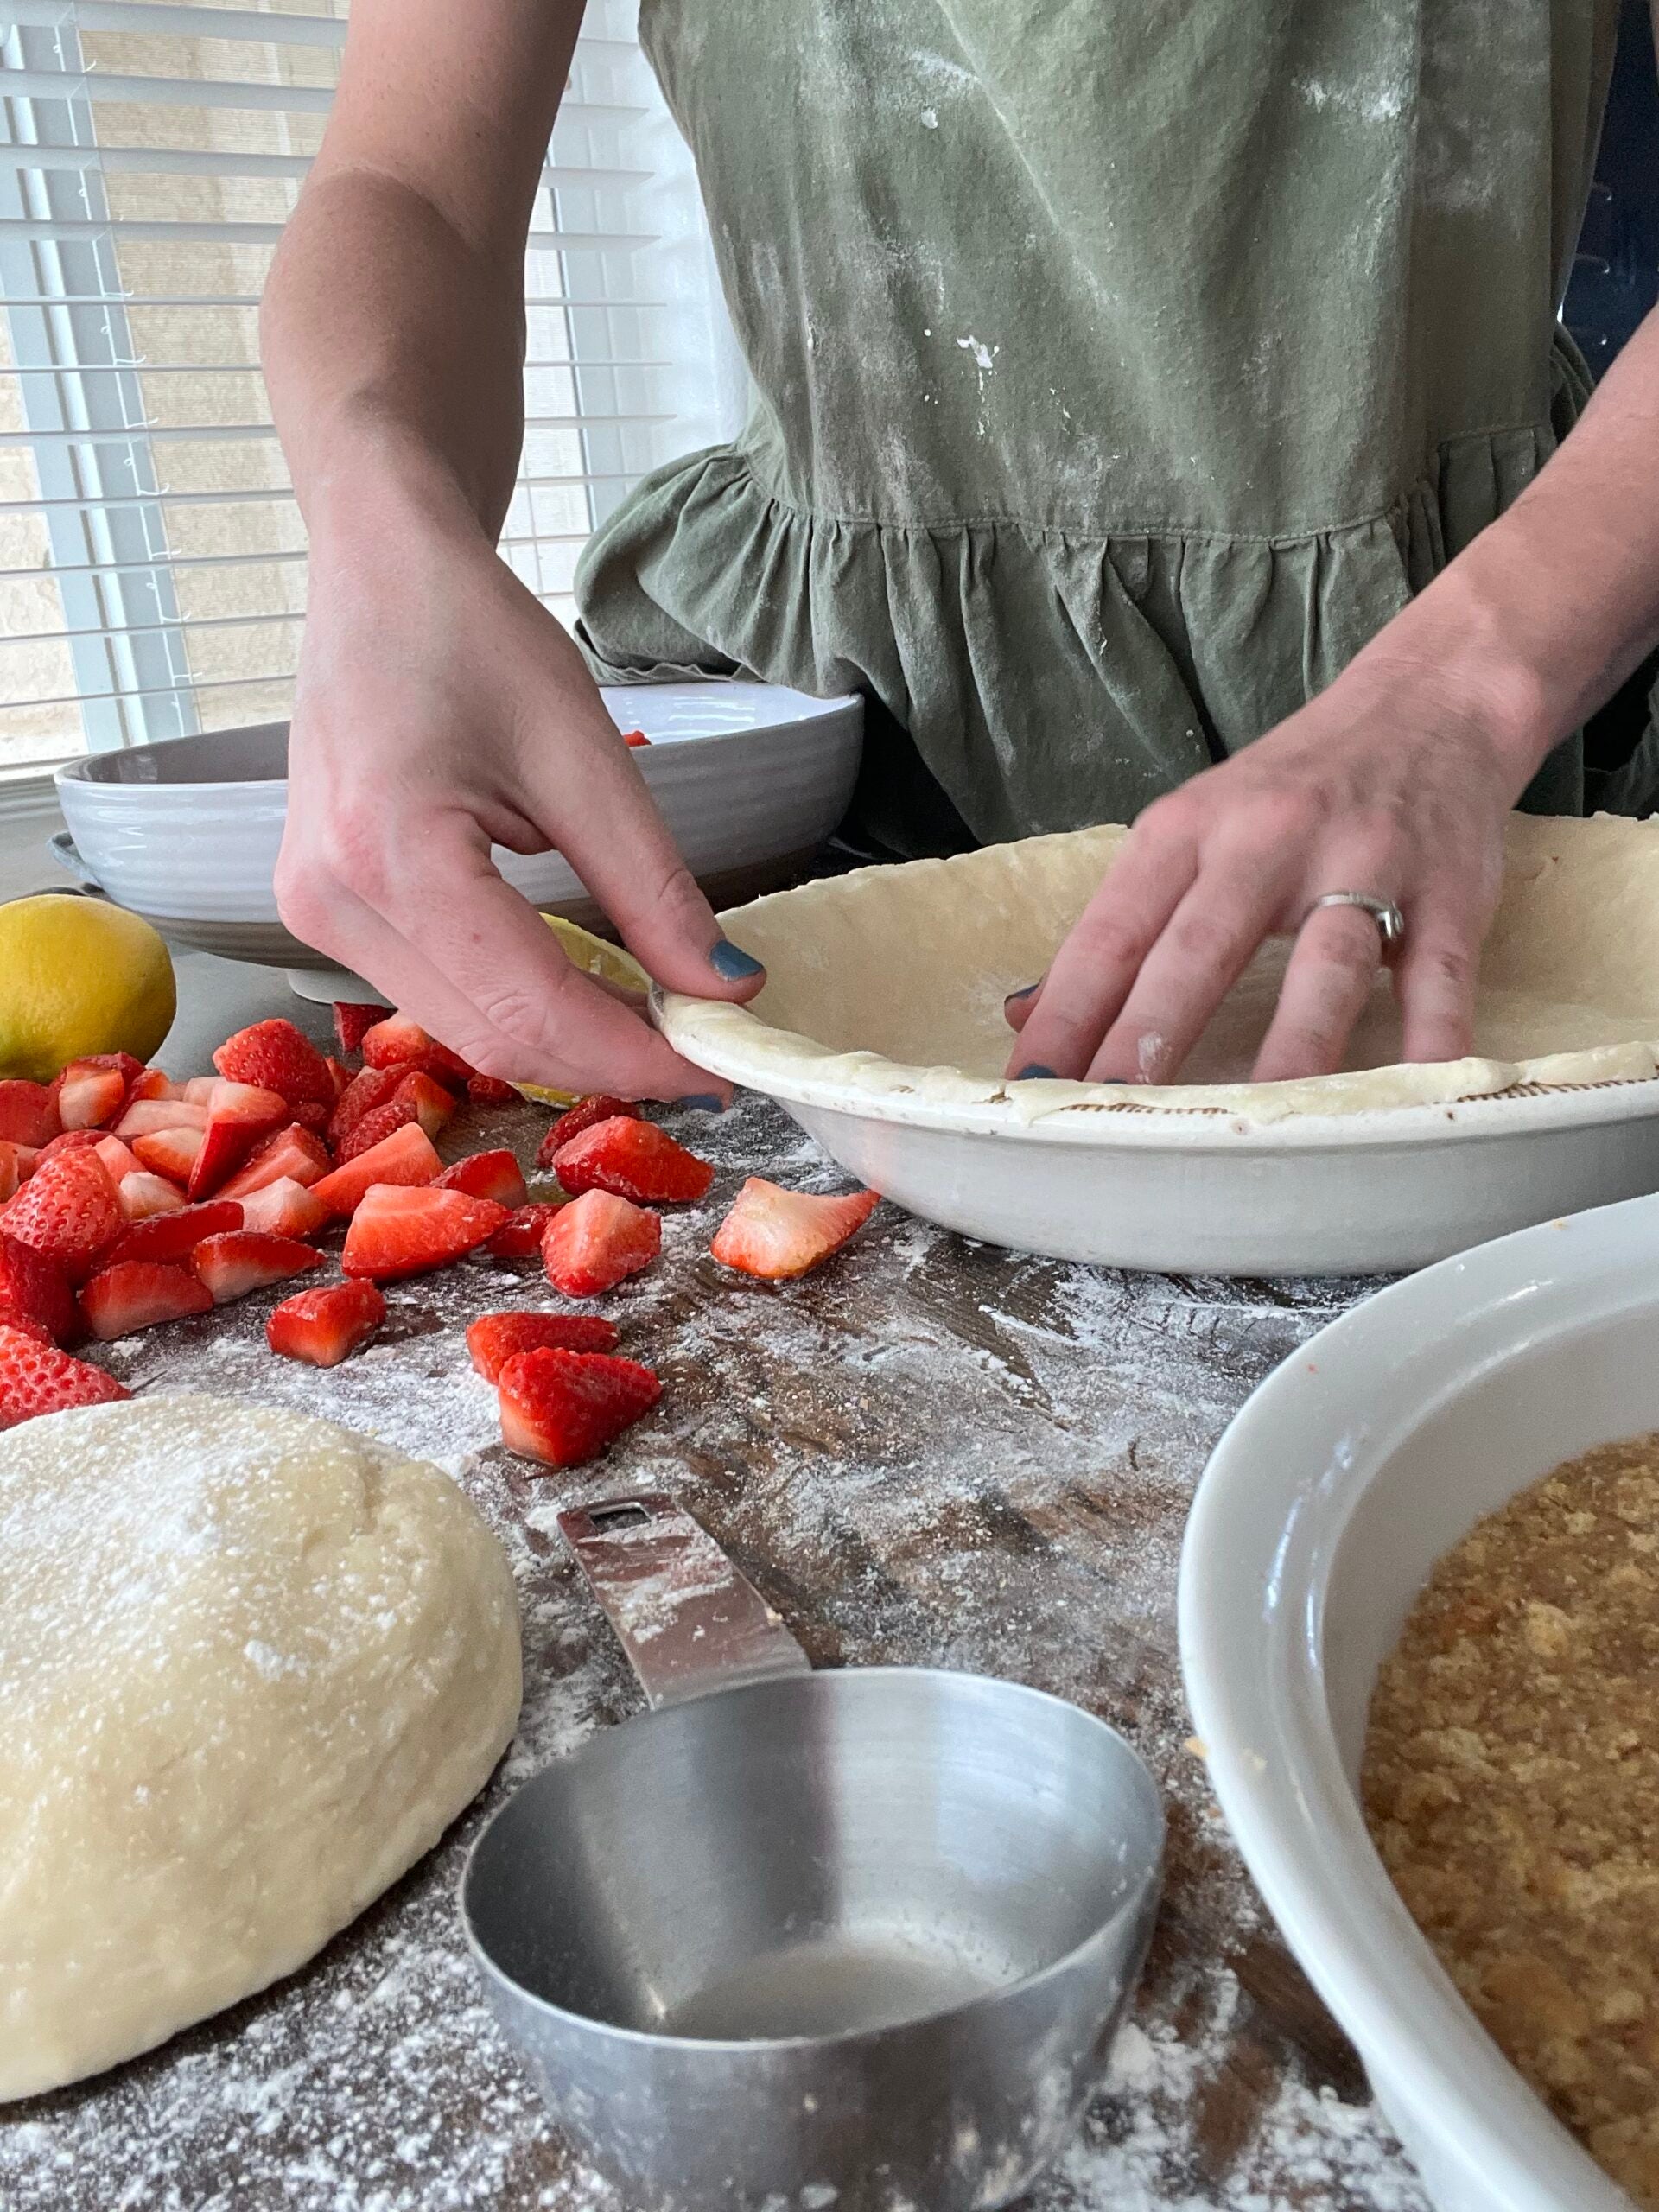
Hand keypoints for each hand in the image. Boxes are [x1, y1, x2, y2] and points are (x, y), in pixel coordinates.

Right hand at [275, 494, 761, 1100]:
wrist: (376, 569)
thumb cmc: (468, 631)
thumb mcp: (584, 754)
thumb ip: (654, 889)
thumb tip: (723, 988)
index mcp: (391, 853)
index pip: (530, 1005)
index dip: (635, 1057)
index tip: (722, 1067)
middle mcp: (331, 902)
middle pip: (493, 1036)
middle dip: (607, 1061)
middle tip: (705, 1052)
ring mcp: (312, 914)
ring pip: (464, 1029)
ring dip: (566, 1040)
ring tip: (655, 1019)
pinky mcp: (324, 913)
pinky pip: (438, 994)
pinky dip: (520, 1003)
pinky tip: (587, 985)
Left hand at [1004, 663, 1541, 1085]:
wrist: (1429, 702)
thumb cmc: (1291, 786)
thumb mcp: (1189, 830)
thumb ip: (1121, 925)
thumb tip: (1028, 1015)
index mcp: (1186, 829)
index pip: (1112, 932)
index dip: (1068, 1010)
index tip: (1030, 1082)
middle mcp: (1268, 840)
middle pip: (1200, 948)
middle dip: (1149, 1035)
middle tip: (1111, 1111)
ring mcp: (1364, 863)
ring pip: (1323, 964)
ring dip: (1290, 1046)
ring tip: (1253, 1122)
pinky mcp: (1449, 891)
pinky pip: (1437, 975)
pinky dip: (1431, 1037)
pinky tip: (1411, 1093)